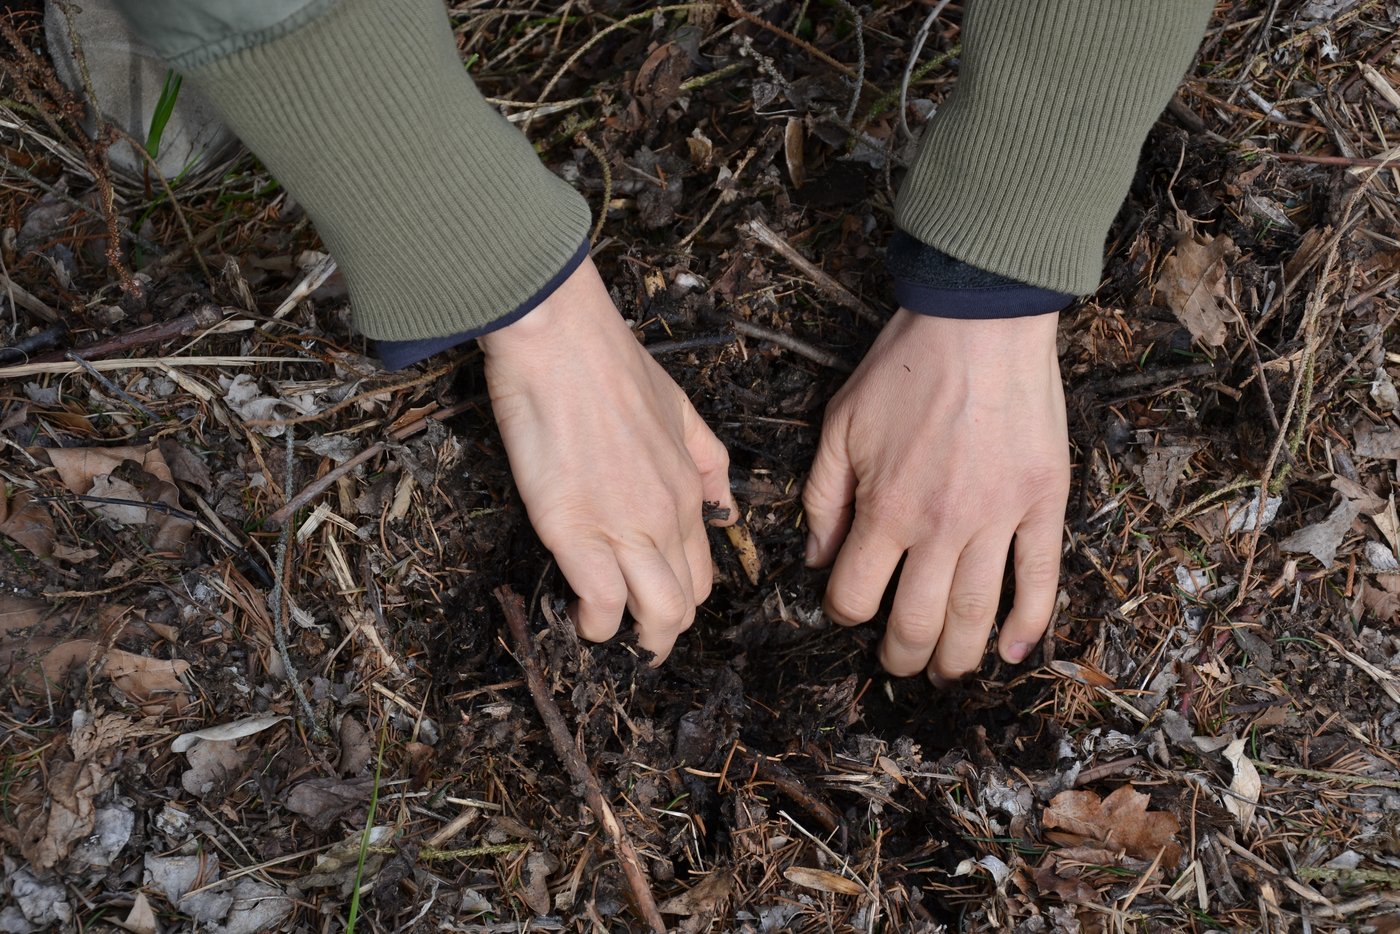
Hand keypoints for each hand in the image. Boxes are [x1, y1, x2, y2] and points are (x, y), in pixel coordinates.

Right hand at [479, 258, 734, 663]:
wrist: (561, 340)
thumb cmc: (609, 365)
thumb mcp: (681, 408)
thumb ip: (708, 461)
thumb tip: (727, 510)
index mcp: (690, 488)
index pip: (701, 571)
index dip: (678, 597)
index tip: (649, 599)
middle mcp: (667, 515)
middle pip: (684, 603)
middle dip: (661, 630)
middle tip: (630, 632)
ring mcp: (624, 526)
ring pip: (656, 615)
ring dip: (635, 639)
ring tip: (608, 635)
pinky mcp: (576, 531)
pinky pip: (601, 603)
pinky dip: (594, 624)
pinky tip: (579, 618)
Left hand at [802, 309, 1069, 682]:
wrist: (980, 320)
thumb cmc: (904, 367)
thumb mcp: (839, 425)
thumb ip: (822, 497)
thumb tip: (816, 558)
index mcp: (885, 509)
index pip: (855, 594)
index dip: (843, 611)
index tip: (847, 608)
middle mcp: (940, 527)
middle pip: (916, 623)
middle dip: (900, 656)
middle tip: (897, 664)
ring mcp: (998, 519)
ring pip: (977, 616)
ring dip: (959, 658)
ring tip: (947, 672)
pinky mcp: (1044, 503)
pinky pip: (1041, 577)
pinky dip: (1031, 622)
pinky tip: (1016, 651)